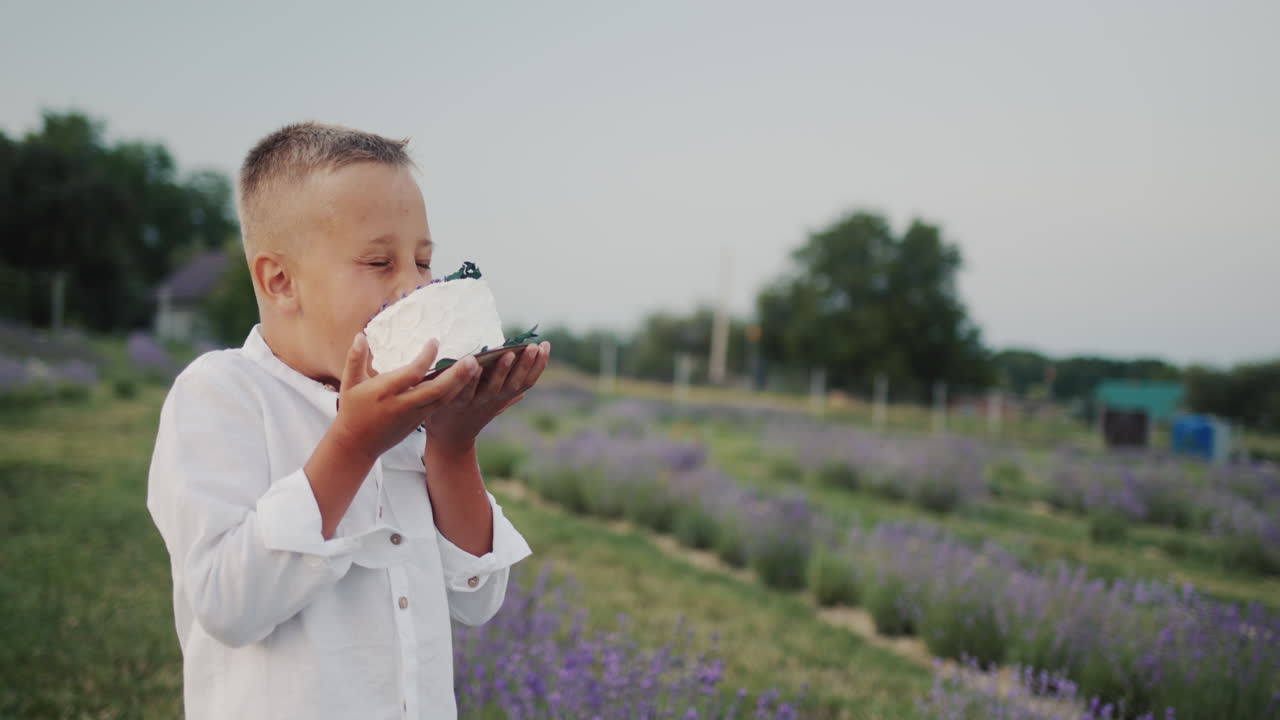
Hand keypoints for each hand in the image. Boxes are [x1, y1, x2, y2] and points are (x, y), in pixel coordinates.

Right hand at [329, 332, 480, 463]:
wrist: (357, 445)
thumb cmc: (352, 410)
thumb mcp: (349, 384)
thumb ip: (354, 359)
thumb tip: (360, 335)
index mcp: (385, 392)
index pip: (411, 374)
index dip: (426, 358)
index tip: (435, 342)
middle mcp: (403, 404)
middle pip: (435, 390)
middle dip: (456, 375)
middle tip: (473, 359)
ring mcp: (414, 415)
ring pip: (443, 400)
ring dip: (461, 384)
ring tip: (477, 367)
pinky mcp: (420, 421)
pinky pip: (441, 406)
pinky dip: (455, 393)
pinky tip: (467, 381)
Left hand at [423, 341, 550, 453]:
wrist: (450, 437)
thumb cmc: (472, 413)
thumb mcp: (493, 404)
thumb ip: (507, 395)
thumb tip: (524, 389)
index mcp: (505, 397)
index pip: (527, 381)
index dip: (539, 365)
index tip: (546, 346)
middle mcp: (495, 400)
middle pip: (514, 383)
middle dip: (526, 365)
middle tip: (533, 346)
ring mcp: (477, 403)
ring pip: (493, 387)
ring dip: (503, 371)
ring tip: (509, 353)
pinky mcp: (457, 405)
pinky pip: (466, 392)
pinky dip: (471, 379)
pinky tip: (475, 364)